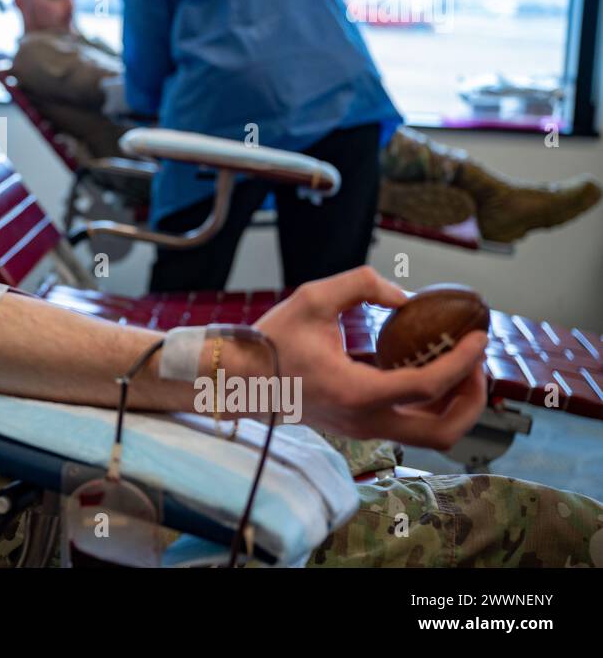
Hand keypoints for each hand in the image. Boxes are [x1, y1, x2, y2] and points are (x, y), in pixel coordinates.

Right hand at [248, 266, 487, 449]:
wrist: (239, 379)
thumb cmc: (272, 340)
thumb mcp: (312, 298)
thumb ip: (361, 285)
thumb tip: (404, 298)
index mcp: (356, 393)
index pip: (428, 386)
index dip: (463, 361)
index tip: (479, 336)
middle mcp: (366, 421)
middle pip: (444, 431)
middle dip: (472, 397)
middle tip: (475, 360)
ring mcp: (363, 429)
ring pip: (433, 435)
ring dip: (457, 403)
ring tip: (459, 364)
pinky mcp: (360, 427)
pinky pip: (413, 424)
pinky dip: (433, 402)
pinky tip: (429, 367)